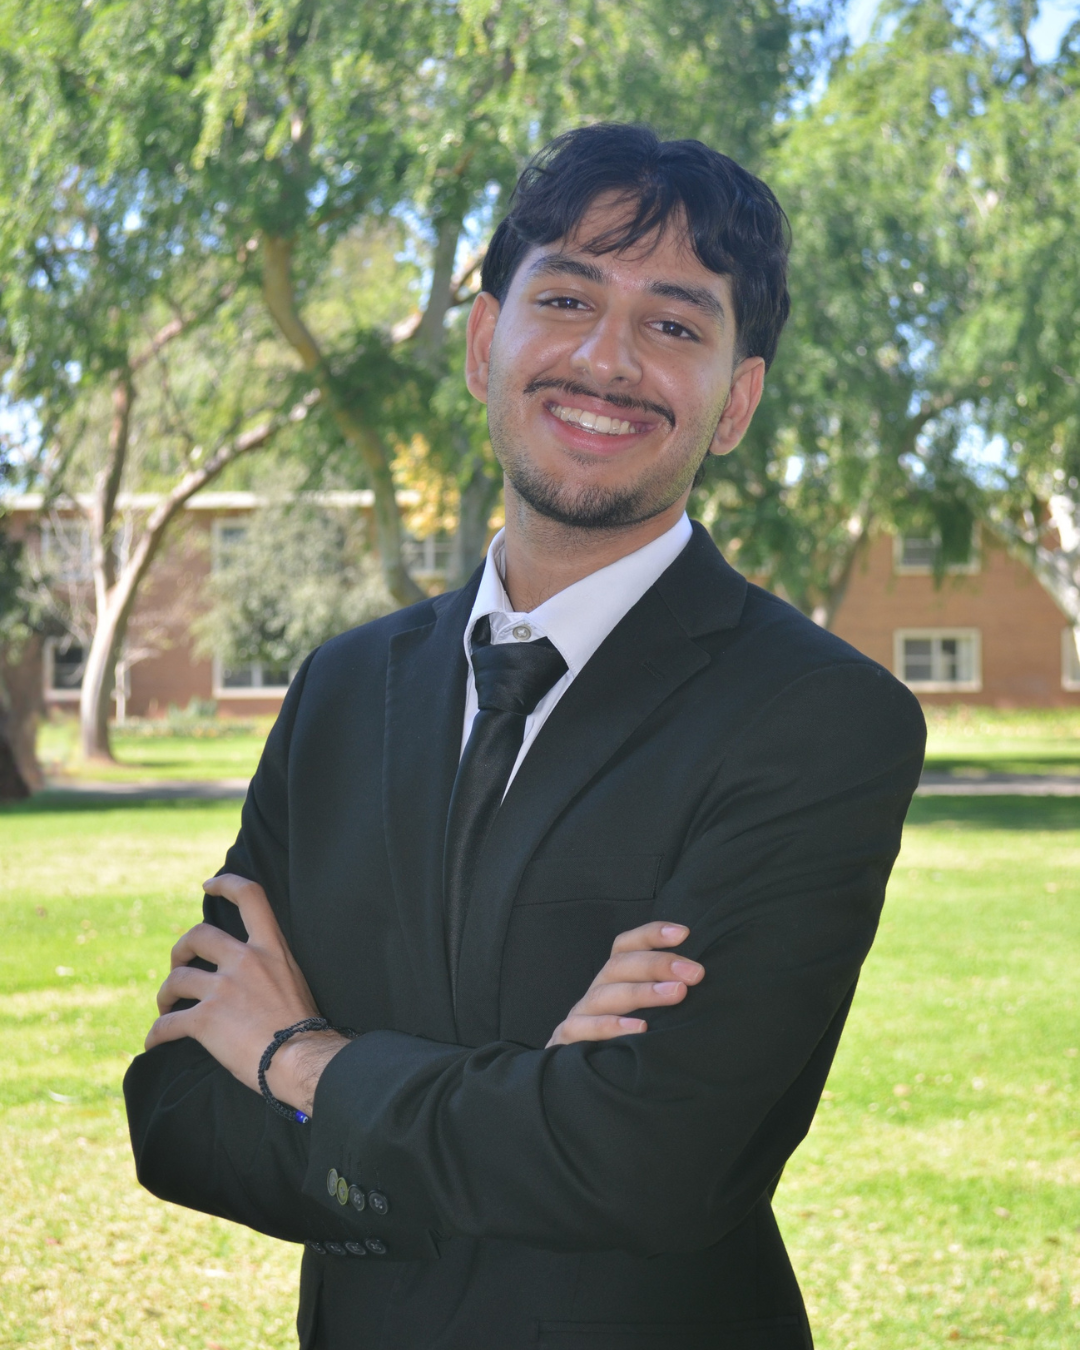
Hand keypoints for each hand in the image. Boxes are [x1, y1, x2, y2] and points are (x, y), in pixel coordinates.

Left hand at [145, 874, 348, 1114]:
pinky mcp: (205, 1019)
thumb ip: (271, 969)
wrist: (300, 1059)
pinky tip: (154, 1043)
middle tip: (179, 965)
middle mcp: (245, 960)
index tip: (208, 886)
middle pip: (198, 936)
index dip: (226, 884)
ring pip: (176, 979)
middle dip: (180, 949)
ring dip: (165, 994)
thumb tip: (253, 981)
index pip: (250, 897)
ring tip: (166, 1007)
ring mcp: (223, 988)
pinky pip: (167, 1023)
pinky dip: (157, 1033)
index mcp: (272, 948)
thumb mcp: (294, 981)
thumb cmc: (304, 1029)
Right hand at [546, 921, 702, 1047]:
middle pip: (620, 965)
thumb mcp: (647, 1011)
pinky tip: (640, 1028)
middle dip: (659, 964)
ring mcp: (581, 1013)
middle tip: (694, 973)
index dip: (652, 934)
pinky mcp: (568, 1038)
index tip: (683, 933)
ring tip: (677, 993)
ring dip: (643, 992)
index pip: (626, 945)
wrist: (583, 1080)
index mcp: (614, 977)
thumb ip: (667, 992)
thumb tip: (700, 977)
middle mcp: (598, 989)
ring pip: (605, 994)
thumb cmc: (630, 1038)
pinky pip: (582, 1028)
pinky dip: (610, 1026)